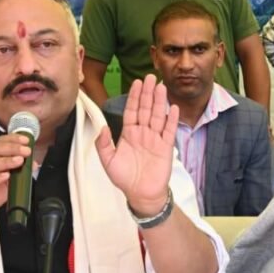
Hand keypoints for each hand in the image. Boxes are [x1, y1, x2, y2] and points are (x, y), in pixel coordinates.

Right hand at [0, 133, 32, 222]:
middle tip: (26, 151)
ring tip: (19, 161)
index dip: (13, 139)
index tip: (26, 141)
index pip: (1, 142)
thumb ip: (18, 172)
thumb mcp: (7, 181)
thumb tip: (33, 164)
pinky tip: (5, 176)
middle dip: (13, 148)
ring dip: (7, 161)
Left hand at [95, 74, 177, 214]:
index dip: (134, 97)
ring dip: (159, 101)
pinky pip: (168, 130)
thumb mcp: (108, 161)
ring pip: (157, 116)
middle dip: (148, 93)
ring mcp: (155, 139)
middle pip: (146, 109)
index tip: (136, 83)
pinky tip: (172, 107)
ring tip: (161, 87)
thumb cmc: (125, 179)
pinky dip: (171, 119)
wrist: (141, 194)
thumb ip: (103, 144)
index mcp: (129, 134)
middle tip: (151, 77)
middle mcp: (143, 133)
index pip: (132, 110)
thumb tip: (102, 127)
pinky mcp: (165, 147)